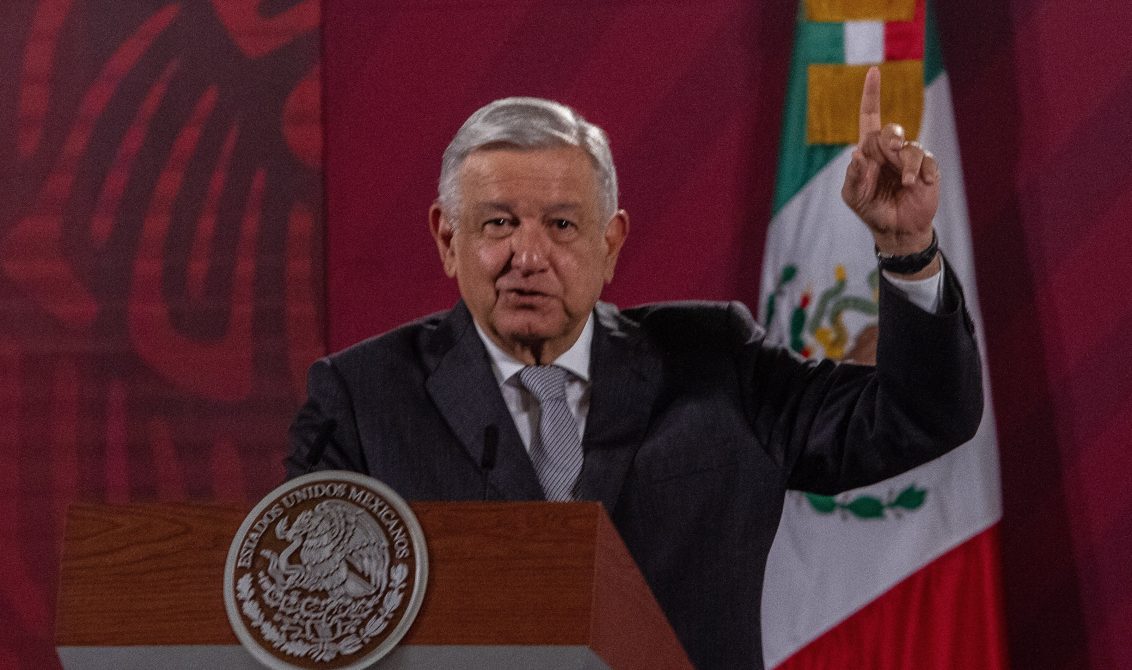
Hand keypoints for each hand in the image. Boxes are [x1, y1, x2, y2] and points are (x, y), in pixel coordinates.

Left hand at [841, 66, 938, 259]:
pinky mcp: (927, 169)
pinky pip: (927, 162)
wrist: (896, 229)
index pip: (870, 116)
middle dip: (891, 140)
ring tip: (907, 183)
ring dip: (908, 165)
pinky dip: (922, 173)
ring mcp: (909, 159)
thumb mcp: (853, 196)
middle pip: (892, 130)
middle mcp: (890, 150)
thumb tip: (856, 155)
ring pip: (911, 147)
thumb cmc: (871, 209)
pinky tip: (918, 186)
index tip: (873, 71)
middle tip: (891, 153)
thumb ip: (853, 177)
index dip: (871, 94)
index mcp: (869, 150)